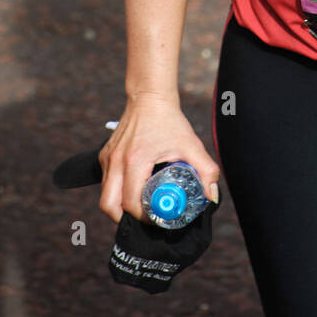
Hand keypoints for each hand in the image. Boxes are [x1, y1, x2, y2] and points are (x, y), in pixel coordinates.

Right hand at [98, 91, 219, 224]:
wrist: (150, 97)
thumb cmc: (170, 120)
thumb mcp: (191, 145)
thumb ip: (206, 170)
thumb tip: (212, 196)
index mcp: (135, 161)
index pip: (131, 203)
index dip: (144, 217)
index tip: (158, 218)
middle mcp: (116, 161)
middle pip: (108, 205)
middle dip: (124, 219)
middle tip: (144, 219)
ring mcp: (108, 158)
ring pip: (104, 195)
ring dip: (119, 206)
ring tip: (139, 207)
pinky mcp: (105, 154)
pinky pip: (106, 181)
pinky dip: (116, 191)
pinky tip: (132, 189)